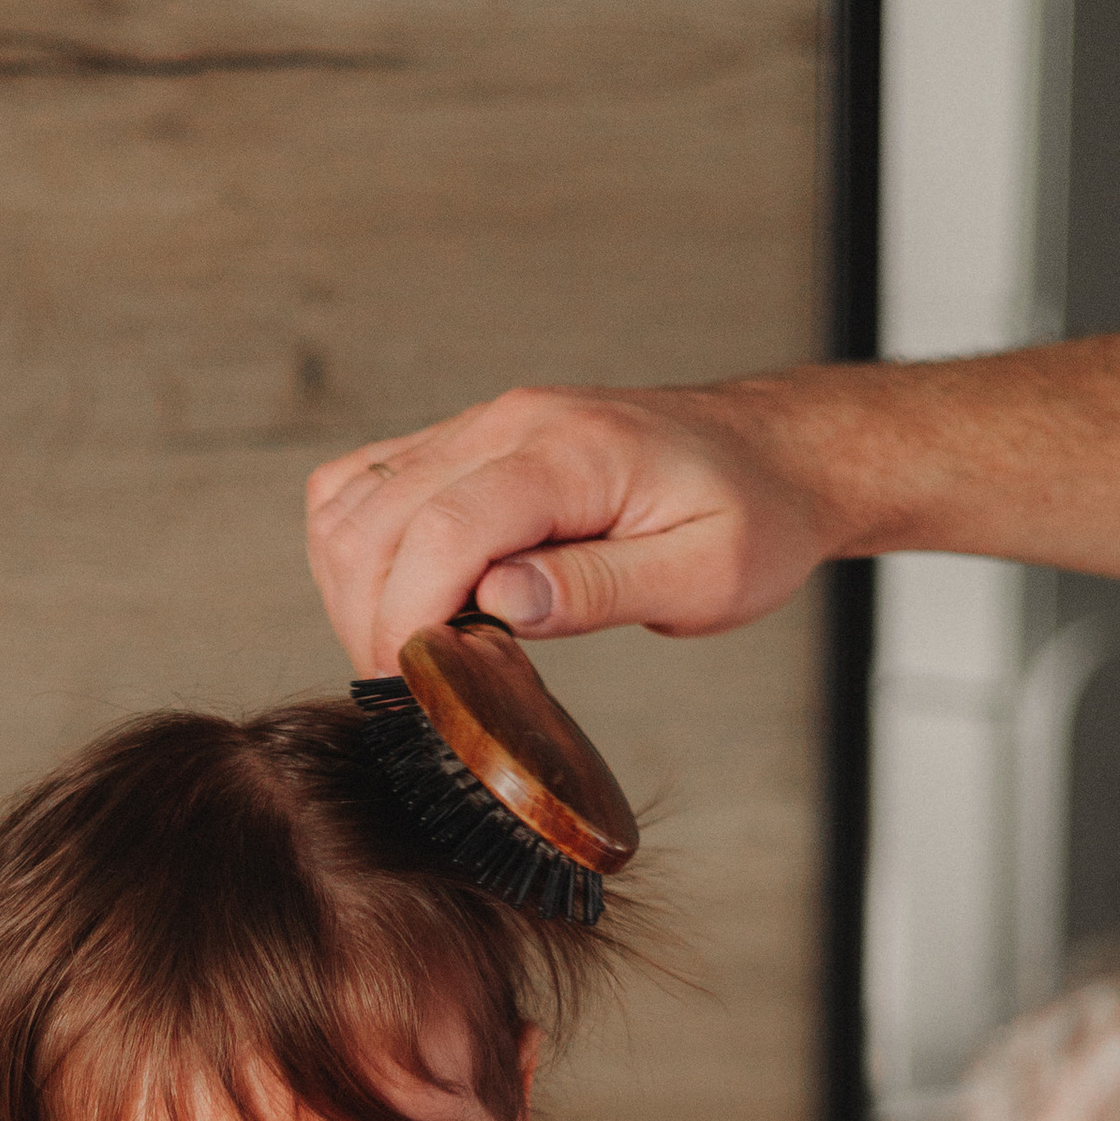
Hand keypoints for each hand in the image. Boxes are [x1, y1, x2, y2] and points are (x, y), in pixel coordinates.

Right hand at [305, 378, 832, 672]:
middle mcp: (509, 422)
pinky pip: (365, 488)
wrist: (770, 454)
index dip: (409, 622)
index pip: (442, 529)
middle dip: (371, 620)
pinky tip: (406, 608)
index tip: (418, 694)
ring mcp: (479, 427)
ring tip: (411, 658)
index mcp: (570, 452)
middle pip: (374, 516)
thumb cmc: (751, 518)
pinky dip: (359, 554)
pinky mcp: (465, 444)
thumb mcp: (707, 575)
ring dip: (354, 590)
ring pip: (349, 501)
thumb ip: (601, 588)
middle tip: (415, 698)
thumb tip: (500, 604)